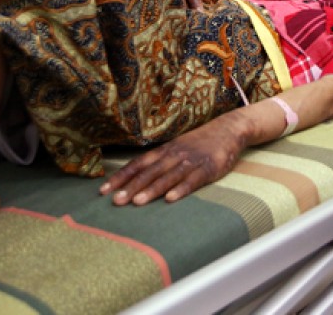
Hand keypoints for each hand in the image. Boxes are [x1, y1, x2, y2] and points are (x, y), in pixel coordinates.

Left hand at [99, 116, 245, 204]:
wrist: (228, 129)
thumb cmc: (200, 142)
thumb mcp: (177, 147)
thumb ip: (160, 161)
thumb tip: (135, 176)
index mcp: (165, 150)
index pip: (138, 164)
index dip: (121, 177)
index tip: (103, 190)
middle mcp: (174, 155)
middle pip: (149, 172)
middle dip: (131, 187)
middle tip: (115, 201)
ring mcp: (191, 161)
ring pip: (168, 177)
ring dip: (152, 190)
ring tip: (137, 202)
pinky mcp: (209, 168)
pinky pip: (193, 180)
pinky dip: (181, 189)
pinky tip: (171, 199)